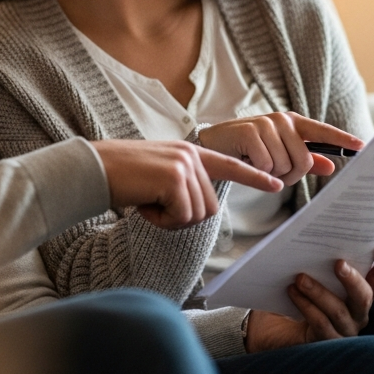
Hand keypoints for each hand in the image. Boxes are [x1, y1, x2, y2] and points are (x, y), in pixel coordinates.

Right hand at [91, 139, 282, 229]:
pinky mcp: (173, 179)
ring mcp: (184, 165)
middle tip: (155, 205)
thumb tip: (201, 208)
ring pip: (196, 215)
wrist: (96, 168)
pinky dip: (161, 221)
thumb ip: (183, 182)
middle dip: (182, 217)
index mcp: (190, 152)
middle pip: (209, 208)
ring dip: (170, 220)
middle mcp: (191, 155)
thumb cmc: (124, 177)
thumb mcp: (160, 174)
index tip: (277, 183)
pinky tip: (144, 205)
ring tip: (148, 201)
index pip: (229, 164)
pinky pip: (181, 217)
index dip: (254, 177)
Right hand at [198, 112, 362, 185]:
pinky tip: (247, 161)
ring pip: (284, 165)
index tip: (362, 146)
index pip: (323, 131)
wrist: (215, 144)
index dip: (343, 139)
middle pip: (303, 161)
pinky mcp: (250, 132)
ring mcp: (266, 124)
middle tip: (272, 169)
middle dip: (290, 174)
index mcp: (294, 123)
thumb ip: (306, 159)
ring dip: (272, 174)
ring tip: (257, 163)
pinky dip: (258, 171)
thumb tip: (331, 166)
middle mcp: (283, 120)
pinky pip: (266, 165)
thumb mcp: (279, 153)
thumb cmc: (250, 149)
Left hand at [244, 243, 373, 351]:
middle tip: (338, 263)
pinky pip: (320, 323)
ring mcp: (344, 329)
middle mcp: (358, 312)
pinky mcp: (326, 341)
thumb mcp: (318, 272)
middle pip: (364, 297)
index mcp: (362, 292)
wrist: (283, 324)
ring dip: (319, 292)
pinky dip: (305, 305)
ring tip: (300, 278)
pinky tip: (293, 291)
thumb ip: (325, 258)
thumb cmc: (306, 291)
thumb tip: (318, 232)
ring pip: (338, 311)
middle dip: (353, 280)